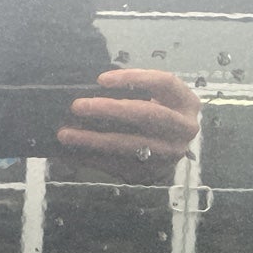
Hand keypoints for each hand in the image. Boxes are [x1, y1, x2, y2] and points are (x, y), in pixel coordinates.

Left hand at [57, 69, 200, 181]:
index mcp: (187, 102)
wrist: (171, 149)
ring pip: (129, 145)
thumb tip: (92, 88)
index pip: (163, 83)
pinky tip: (71, 153)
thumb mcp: (156, 98)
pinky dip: (92, 159)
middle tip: (77, 106)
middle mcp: (184, 129)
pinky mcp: (152, 174)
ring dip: (94, 140)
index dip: (133, 78)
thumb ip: (133, 92)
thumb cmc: (157, 114)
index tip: (101, 79)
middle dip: (109, 110)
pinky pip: (118, 166)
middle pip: (146, 114)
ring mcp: (169, 155)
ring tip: (66, 134)